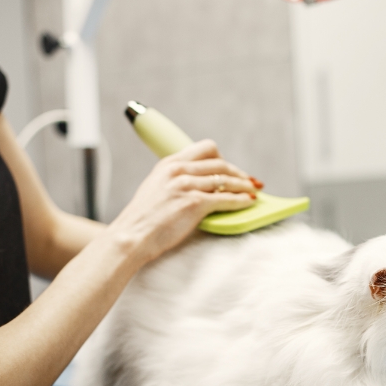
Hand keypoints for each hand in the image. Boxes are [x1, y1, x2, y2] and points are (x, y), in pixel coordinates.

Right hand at [106, 139, 259, 263]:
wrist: (131, 236)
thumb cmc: (143, 220)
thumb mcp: (157, 188)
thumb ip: (176, 181)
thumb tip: (201, 184)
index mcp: (169, 163)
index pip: (205, 148)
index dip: (224, 158)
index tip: (232, 168)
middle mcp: (178, 170)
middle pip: (220, 163)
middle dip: (239, 172)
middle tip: (250, 181)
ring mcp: (186, 185)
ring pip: (226, 179)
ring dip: (245, 186)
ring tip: (254, 191)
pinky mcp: (194, 203)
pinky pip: (226, 199)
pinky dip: (241, 200)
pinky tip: (249, 202)